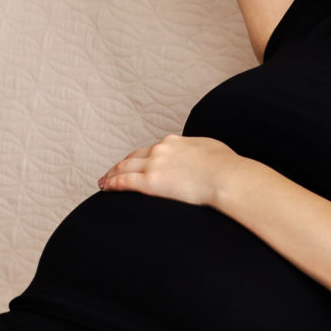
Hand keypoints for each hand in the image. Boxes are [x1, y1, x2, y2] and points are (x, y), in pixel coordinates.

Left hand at [98, 134, 240, 206]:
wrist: (226, 177)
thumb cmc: (226, 166)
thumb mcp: (211, 149)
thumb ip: (199, 151)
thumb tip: (202, 155)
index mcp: (175, 142)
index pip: (153, 149)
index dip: (141, 157)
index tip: (136, 162)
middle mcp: (161, 149)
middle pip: (134, 156)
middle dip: (121, 164)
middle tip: (112, 171)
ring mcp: (154, 165)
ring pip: (125, 168)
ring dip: (112, 174)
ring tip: (104, 181)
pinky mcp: (150, 182)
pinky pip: (124, 182)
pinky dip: (111, 184)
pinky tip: (104, 188)